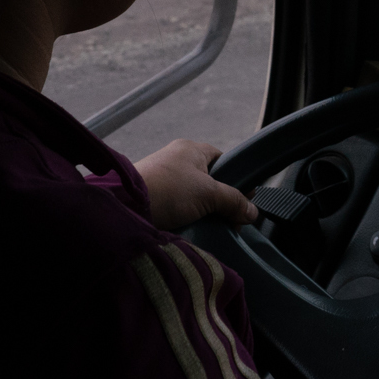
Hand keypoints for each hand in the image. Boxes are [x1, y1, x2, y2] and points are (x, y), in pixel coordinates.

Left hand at [136, 139, 259, 232]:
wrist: (126, 206)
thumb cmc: (167, 190)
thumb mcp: (208, 194)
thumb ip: (234, 201)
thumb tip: (252, 212)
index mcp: (192, 149)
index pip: (223, 160)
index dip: (236, 179)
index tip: (245, 200)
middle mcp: (178, 160)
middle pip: (211, 182)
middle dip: (221, 202)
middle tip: (231, 220)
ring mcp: (165, 179)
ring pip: (196, 197)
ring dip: (205, 213)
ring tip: (212, 227)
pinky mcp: (156, 197)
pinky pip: (180, 207)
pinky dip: (189, 218)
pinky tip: (194, 229)